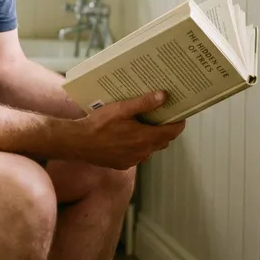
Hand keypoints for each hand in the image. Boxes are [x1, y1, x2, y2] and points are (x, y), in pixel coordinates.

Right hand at [69, 91, 184, 169]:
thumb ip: (143, 103)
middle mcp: (142, 152)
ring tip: (143, 123)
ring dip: (151, 137)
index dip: (179, 123)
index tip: (180, 114)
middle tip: (161, 115)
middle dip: (165, 129)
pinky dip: (138, 145)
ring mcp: (133, 160)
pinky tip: (127, 135)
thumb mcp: (121, 109)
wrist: (78, 143)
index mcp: (144, 138)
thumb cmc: (98, 124)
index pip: (172, 132)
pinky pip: (137, 155)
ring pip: (150, 148)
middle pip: (163, 140)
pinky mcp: (123, 164)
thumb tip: (163, 96)